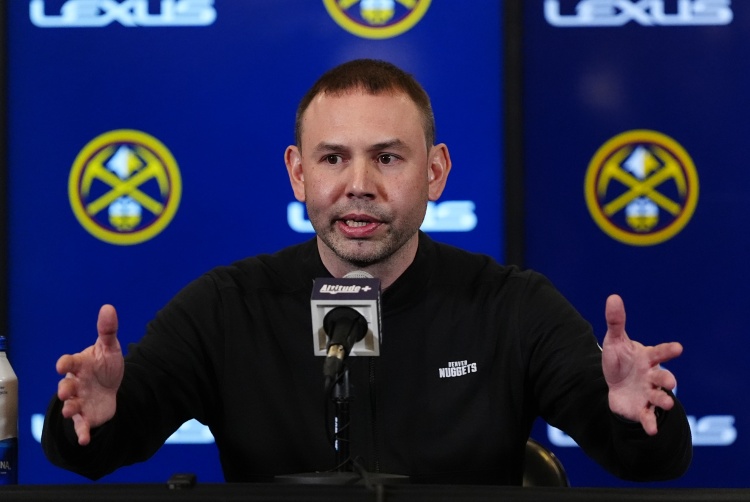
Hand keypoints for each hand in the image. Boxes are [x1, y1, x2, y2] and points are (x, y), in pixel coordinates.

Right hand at [56, 305, 123, 445]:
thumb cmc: (105, 365)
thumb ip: (107, 330)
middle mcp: (76, 383)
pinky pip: (81, 426)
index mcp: (80, 365)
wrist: (111, 386)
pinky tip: (85, 440)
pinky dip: (81, 433)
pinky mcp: (86, 416)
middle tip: (66, 390)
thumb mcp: (109, 347)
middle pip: (65, 386)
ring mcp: (79, 400)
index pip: (69, 362)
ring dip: (69, 409)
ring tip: (70, 411)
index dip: (65, 363)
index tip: (63, 365)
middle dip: (64, 388)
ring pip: (70, 406)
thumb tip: (108, 307)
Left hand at [601, 294, 682, 435]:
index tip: (678, 348)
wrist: (617, 386)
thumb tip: (613, 297)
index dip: (668, 350)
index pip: (660, 352)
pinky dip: (651, 423)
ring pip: (660, 397)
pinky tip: (651, 430)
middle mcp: (652, 376)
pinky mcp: (642, 409)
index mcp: (647, 358)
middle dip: (668, 379)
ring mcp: (648, 393)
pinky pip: (648, 416)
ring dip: (664, 400)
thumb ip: (616, 322)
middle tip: (671, 381)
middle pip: (663, 377)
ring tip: (666, 402)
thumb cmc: (620, 361)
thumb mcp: (615, 341)